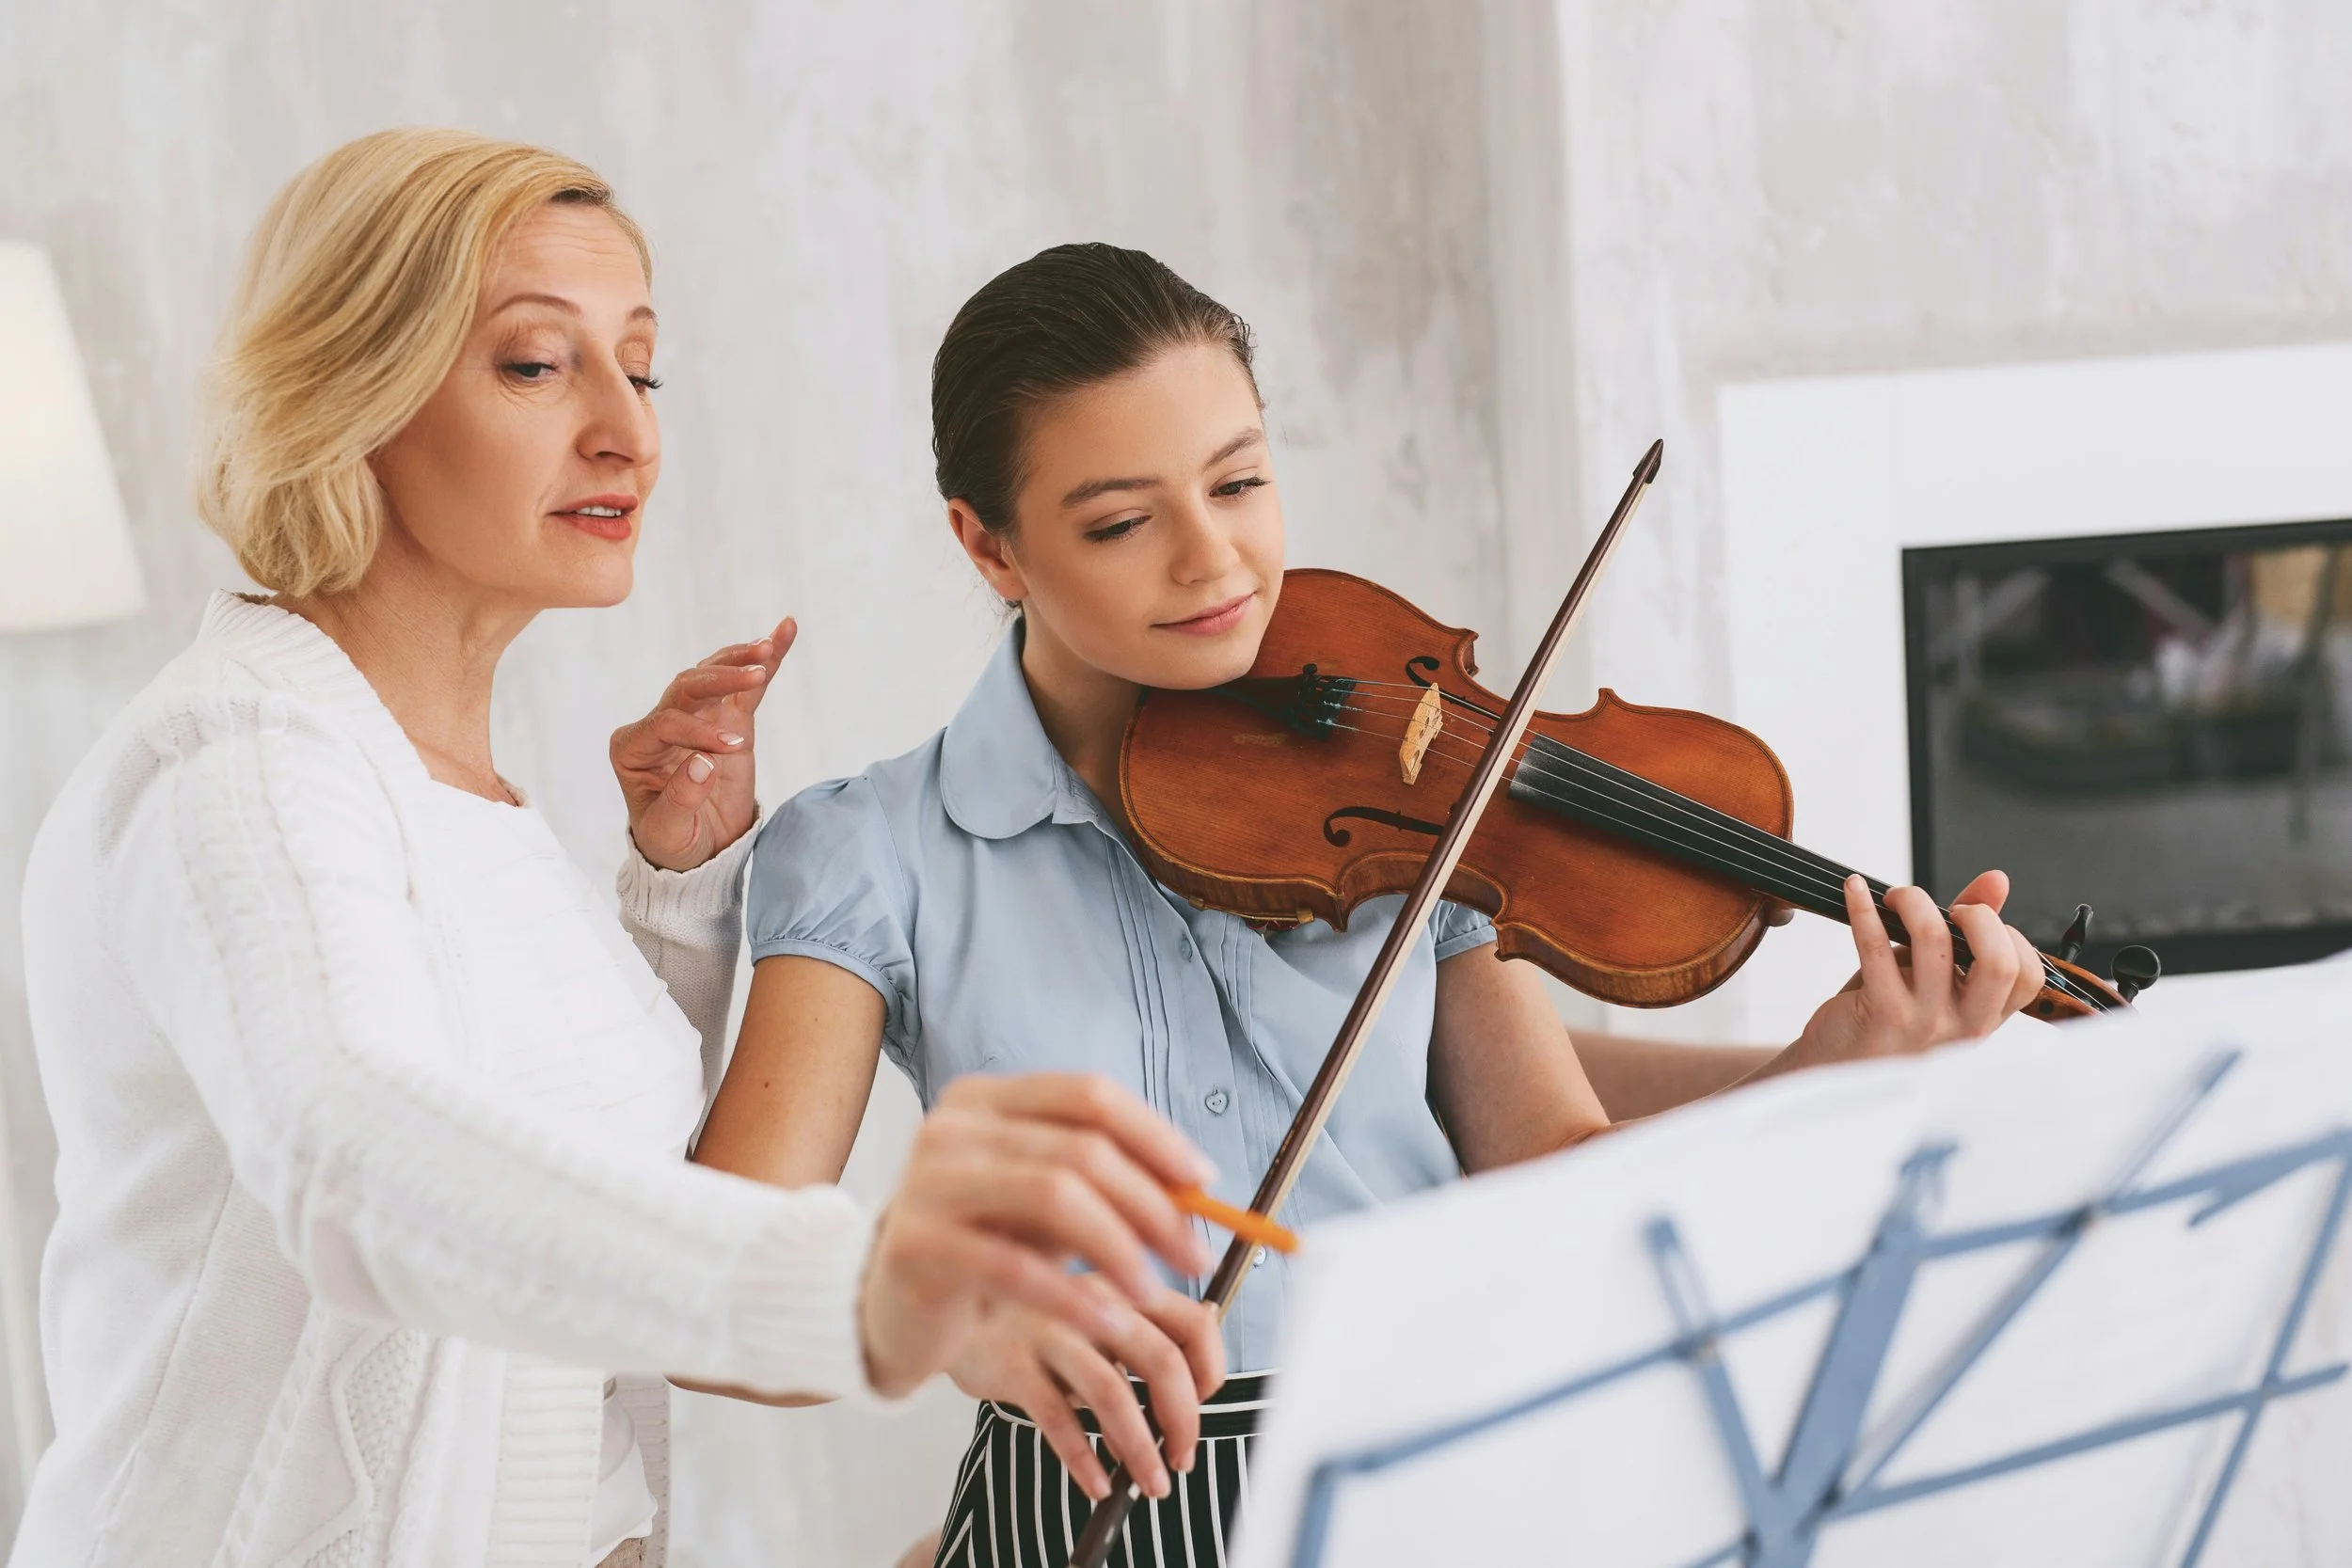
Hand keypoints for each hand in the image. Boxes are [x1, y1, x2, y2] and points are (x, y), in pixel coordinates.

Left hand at [611, 619, 793, 870]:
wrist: (696, 852)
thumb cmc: (672, 841)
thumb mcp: (669, 830)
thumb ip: (682, 797)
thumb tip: (703, 761)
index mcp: (633, 747)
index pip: (666, 723)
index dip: (699, 731)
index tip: (733, 749)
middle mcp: (659, 723)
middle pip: (687, 687)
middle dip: (721, 678)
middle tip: (754, 676)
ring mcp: (695, 717)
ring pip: (712, 676)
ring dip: (740, 660)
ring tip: (768, 647)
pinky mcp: (727, 719)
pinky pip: (745, 686)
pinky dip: (763, 661)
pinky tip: (784, 632)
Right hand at [858, 1074, 1217, 1405]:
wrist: (884, 1308)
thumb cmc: (977, 1248)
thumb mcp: (1041, 1205)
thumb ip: (1105, 1184)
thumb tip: (1196, 1187)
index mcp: (986, 1099)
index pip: (1089, 1095)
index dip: (1155, 1135)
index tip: (1204, 1183)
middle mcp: (953, 1127)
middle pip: (1081, 1147)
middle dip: (1153, 1203)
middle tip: (1194, 1253)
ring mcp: (928, 1180)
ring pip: (1055, 1196)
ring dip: (1121, 1246)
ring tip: (1153, 1291)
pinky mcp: (916, 1243)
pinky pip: (1015, 1265)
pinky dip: (1072, 1296)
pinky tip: (1108, 1322)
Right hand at [946, 1281, 1223, 1500]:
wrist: (955, 1310)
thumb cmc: (1036, 1318)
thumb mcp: (1093, 1310)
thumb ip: (1140, 1332)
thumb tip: (1197, 1368)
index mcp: (1122, 1288)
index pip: (1193, 1322)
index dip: (1211, 1369)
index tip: (1205, 1405)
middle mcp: (1091, 1303)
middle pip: (1161, 1361)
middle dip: (1183, 1420)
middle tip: (1183, 1458)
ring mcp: (1051, 1333)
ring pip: (1113, 1395)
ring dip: (1141, 1450)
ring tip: (1151, 1484)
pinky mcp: (1013, 1366)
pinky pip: (1059, 1420)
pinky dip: (1084, 1459)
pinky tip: (1098, 1484)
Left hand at [1788, 871, 2042, 1066]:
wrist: (1832, 1068)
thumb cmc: (1885, 1020)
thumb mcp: (1934, 980)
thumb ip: (1967, 934)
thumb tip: (1997, 880)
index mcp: (1983, 1018)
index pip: (2028, 977)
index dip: (2010, 936)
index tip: (1976, 919)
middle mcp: (1962, 1025)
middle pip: (1999, 962)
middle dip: (1978, 916)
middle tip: (1949, 910)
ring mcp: (1923, 1021)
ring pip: (1934, 942)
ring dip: (1913, 901)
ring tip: (1896, 897)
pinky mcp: (1880, 1012)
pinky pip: (1875, 946)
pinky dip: (1863, 908)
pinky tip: (1855, 890)